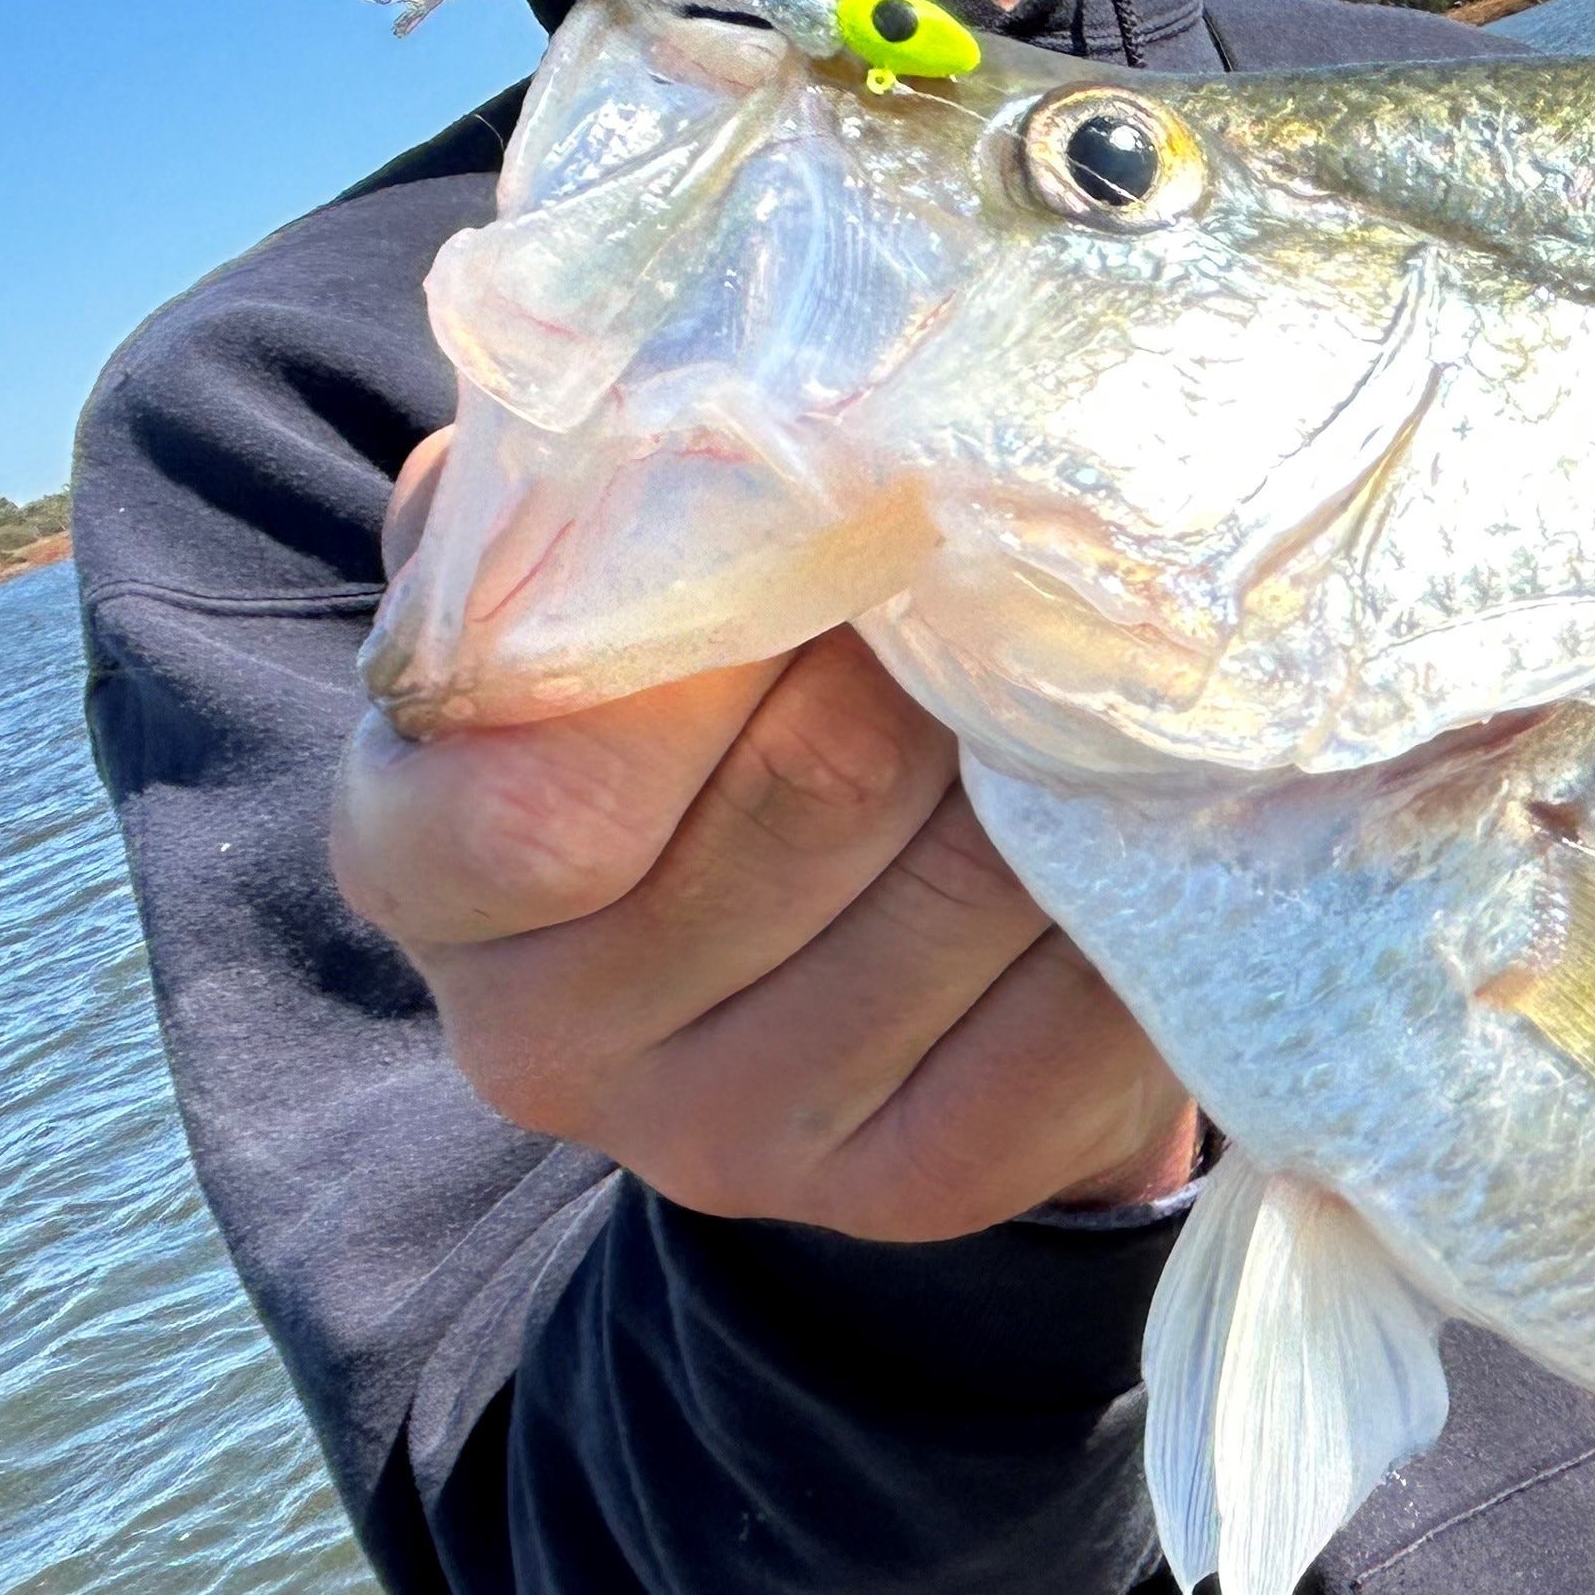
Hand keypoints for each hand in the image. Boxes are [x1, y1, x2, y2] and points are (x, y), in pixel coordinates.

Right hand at [332, 431, 1196, 1242]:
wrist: (822, 913)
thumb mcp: (581, 557)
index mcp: (417, 859)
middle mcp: (544, 1039)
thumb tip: (708, 408)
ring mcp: (729, 1139)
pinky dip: (1148, 891)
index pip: (546, 792)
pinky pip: (1068, 1031)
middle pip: (813, 802)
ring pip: (964, 896)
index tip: (854, 495)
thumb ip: (588, 487)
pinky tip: (1178, 798)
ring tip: (1131, 638)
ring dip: (1076, 751)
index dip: (726, 631)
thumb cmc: (688, 681)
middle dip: (949, 644)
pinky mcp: (911, 1186)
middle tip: (1047, 532)